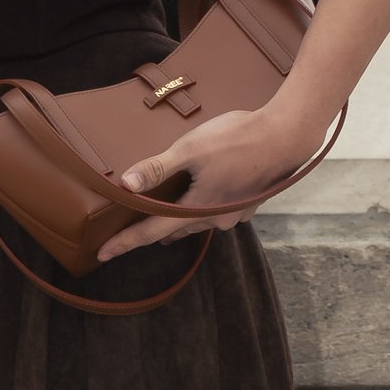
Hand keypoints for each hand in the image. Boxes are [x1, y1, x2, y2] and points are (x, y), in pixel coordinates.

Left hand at [97, 99, 331, 257]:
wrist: (286, 134)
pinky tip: (201, 196)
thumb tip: (126, 185)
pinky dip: (201, 208)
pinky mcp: (249, 201)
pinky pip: (217, 212)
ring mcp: (235, 212)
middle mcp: (217, 219)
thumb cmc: (238, 139)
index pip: (152, 231)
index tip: (102, 254)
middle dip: (153, 231)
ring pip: (198, 222)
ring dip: (179, 219)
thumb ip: (158, 167)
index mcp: (197, 210)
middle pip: (175, 229)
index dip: (125, 242)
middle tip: (130, 233)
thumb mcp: (191, 149)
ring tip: (163, 214)